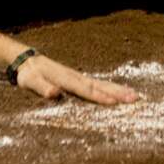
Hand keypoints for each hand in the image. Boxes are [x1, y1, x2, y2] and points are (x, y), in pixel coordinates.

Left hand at [12, 53, 140, 105]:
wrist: (28, 60)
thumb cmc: (29, 74)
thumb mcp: (30, 82)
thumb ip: (42, 88)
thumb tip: (54, 93)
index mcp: (66, 78)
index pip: (85, 89)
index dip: (99, 96)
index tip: (113, 103)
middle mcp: (76, 76)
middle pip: (100, 85)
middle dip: (117, 92)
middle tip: (135, 98)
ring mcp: (80, 77)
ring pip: (102, 83)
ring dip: (118, 89)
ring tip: (135, 95)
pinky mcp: (80, 79)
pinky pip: (99, 84)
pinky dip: (111, 87)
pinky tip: (120, 92)